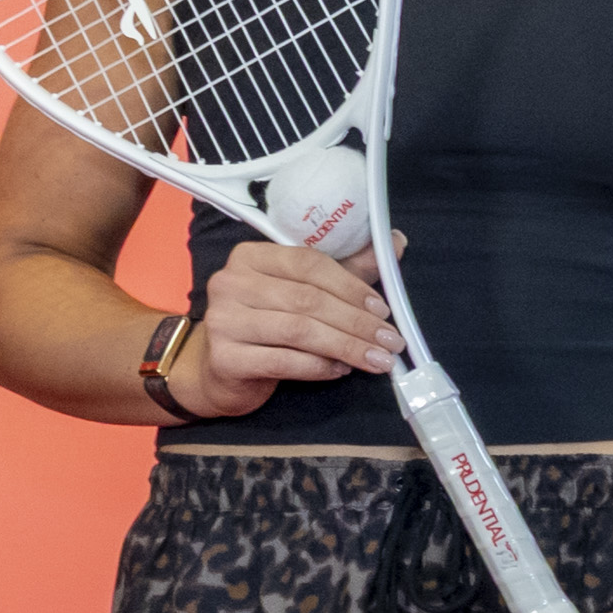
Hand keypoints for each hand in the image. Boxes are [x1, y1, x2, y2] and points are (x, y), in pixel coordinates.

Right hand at [179, 235, 400, 411]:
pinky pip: (285, 361)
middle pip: (308, 300)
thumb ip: (346, 270)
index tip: (383, 309)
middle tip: (390, 342)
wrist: (218, 371)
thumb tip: (394, 242)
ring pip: (300, 331)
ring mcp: (223, 320)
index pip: (309, 264)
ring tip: (376, 360)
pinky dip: (320, 367)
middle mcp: (231, 282)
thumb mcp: (303, 292)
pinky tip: (340, 370)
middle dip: (357, 323)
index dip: (351, 286)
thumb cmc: (266, 326)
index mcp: (251, 257)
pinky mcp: (225, 357)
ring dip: (346, 347)